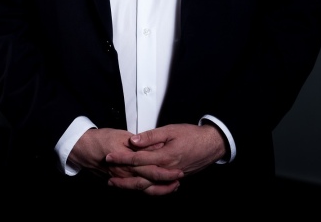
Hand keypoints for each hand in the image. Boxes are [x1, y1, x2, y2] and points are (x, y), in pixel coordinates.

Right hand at [67, 127, 182, 191]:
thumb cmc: (100, 139)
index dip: (165, 169)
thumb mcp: (120, 135)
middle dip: (167, 180)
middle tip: (180, 177)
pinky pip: (137, 188)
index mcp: (127, 160)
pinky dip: (149, 189)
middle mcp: (125, 172)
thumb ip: (137, 142)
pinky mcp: (120, 180)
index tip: (178, 167)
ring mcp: (122, 178)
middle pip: (150, 180)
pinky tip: (158, 188)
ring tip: (174, 186)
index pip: (150, 167)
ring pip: (144, 188)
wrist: (82, 148)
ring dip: (160, 188)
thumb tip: (152, 145)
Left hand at [104, 123, 225, 193]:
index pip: (138, 159)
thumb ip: (151, 137)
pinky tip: (138, 188)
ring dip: (133, 186)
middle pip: (141, 176)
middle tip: (108, 178)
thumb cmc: (191, 135)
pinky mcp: (176, 179)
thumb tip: (133, 141)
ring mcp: (172, 176)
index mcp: (164, 156)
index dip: (122, 158)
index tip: (109, 157)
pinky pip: (159, 187)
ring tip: (118, 186)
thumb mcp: (170, 130)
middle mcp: (167, 169)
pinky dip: (148, 189)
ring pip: (149, 185)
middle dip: (123, 177)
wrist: (212, 145)